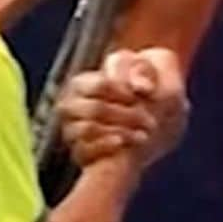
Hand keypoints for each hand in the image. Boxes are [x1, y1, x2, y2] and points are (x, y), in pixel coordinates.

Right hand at [56, 47, 188, 169]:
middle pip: (95, 109)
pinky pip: (84, 151)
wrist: (152, 115)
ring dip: (120, 132)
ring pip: (88, 130)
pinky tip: (124, 143)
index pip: (99, 85)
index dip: (123, 91)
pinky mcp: (79, 151)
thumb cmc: (142, 86)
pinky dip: (105, 146)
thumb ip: (143, 71)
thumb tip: (141, 88)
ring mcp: (72, 130)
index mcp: (81, 83)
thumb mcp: (147, 70)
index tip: (144, 95)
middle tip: (151, 121)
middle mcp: (70, 106)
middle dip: (126, 115)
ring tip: (143, 135)